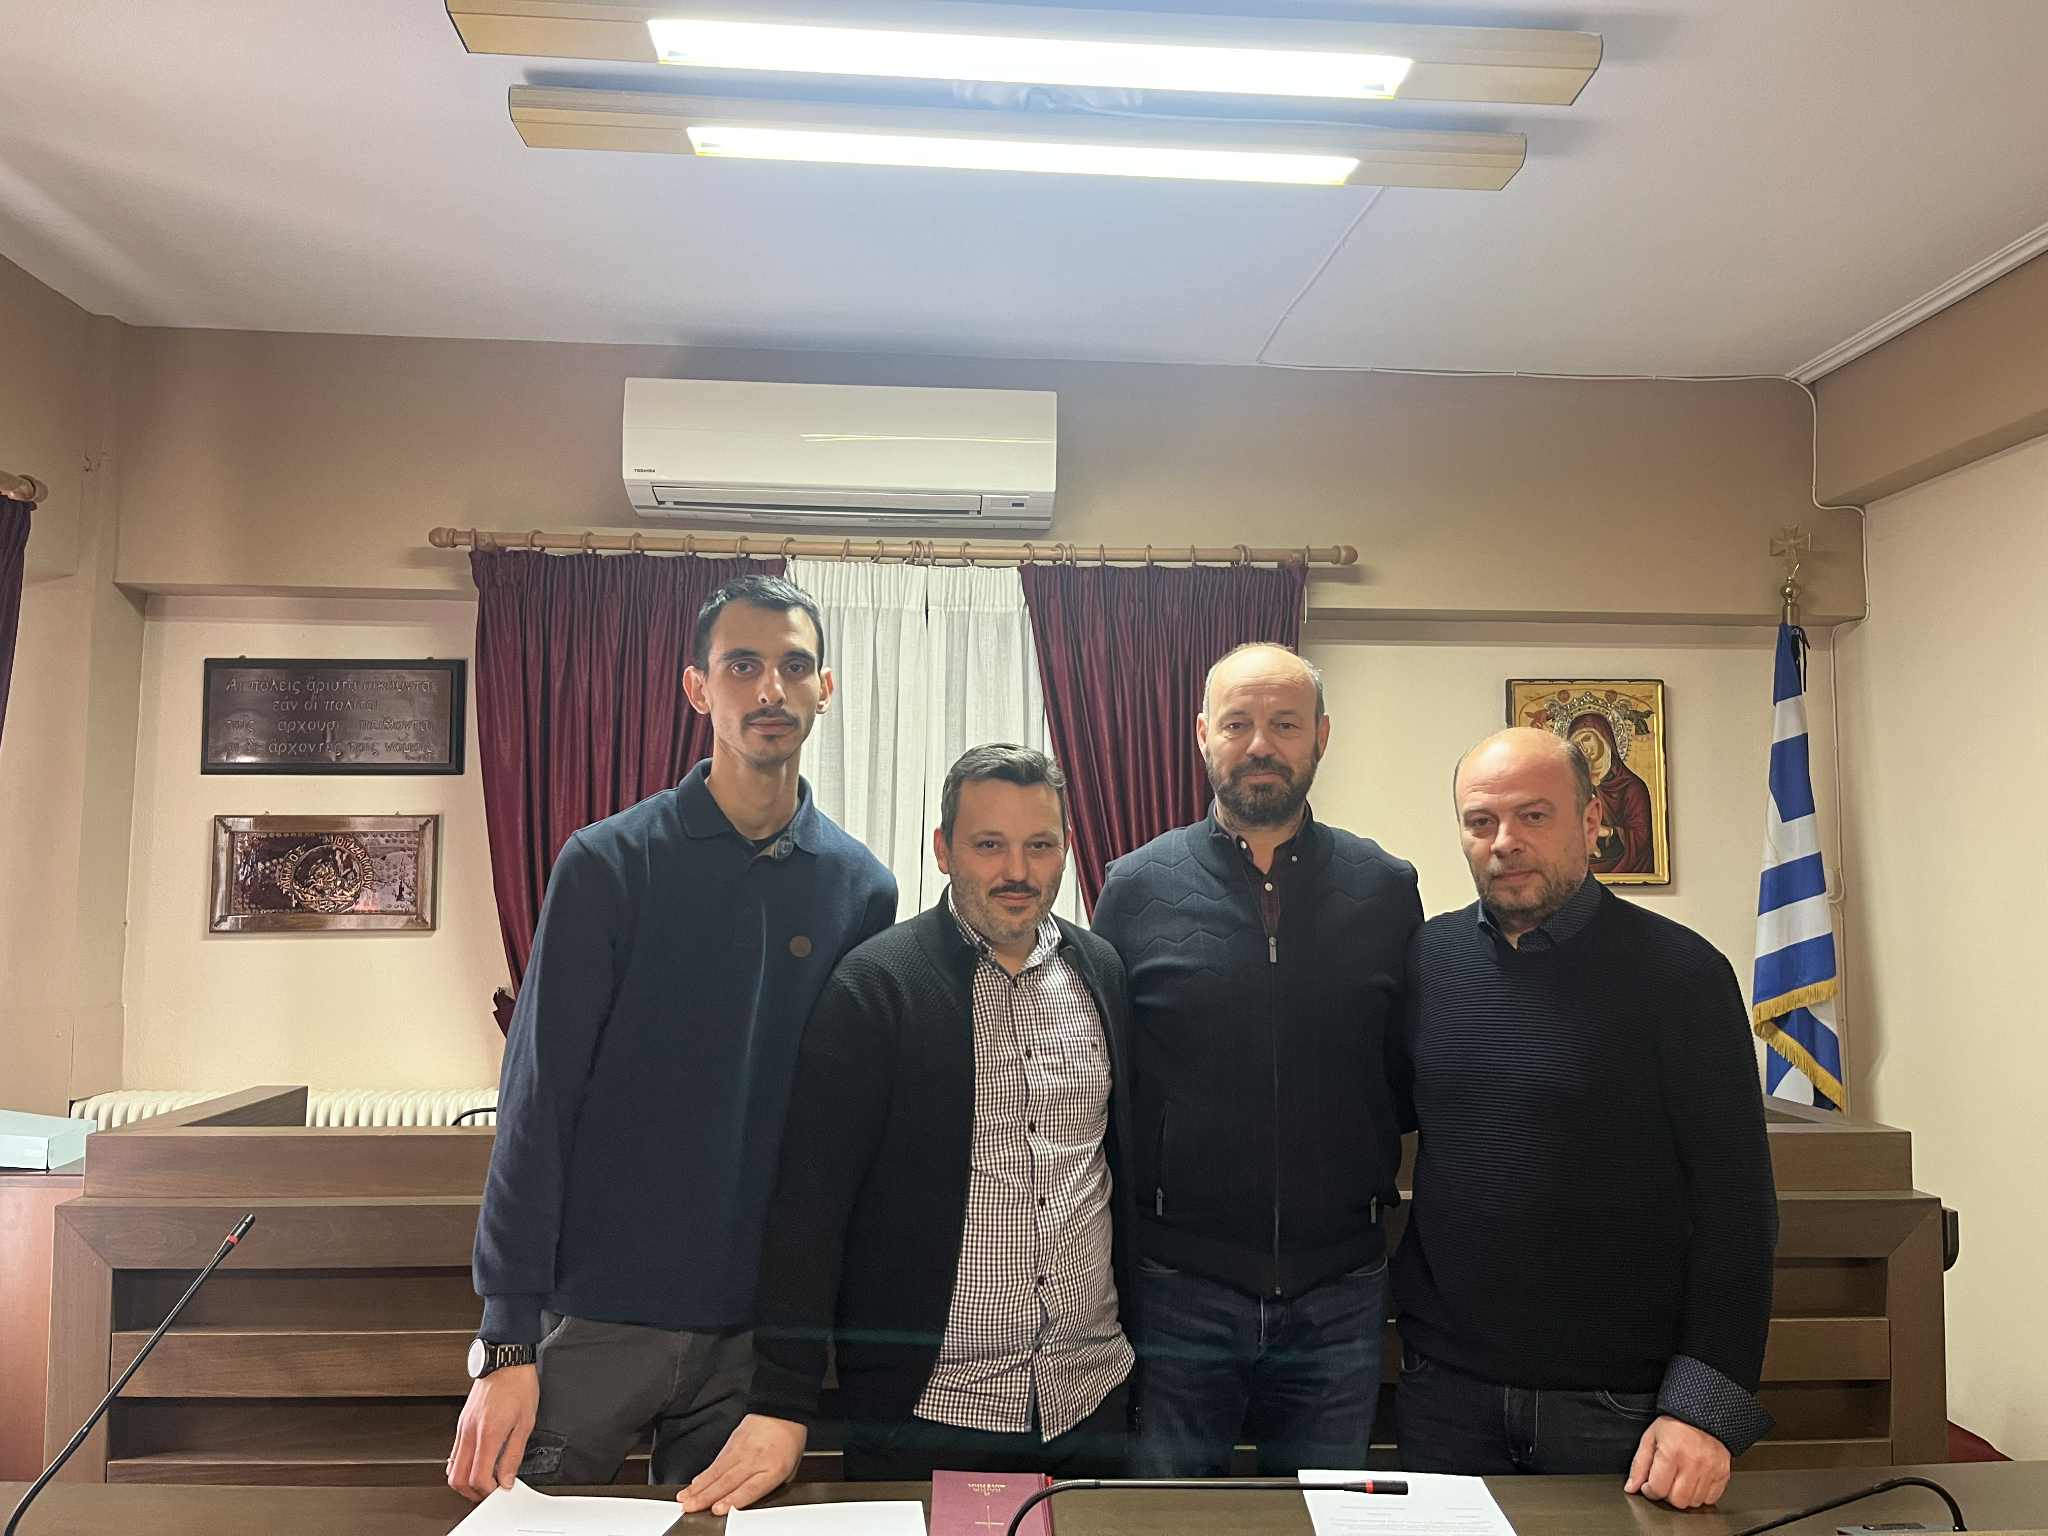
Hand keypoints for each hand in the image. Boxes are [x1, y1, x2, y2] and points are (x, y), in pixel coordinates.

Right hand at [447, 1364, 538, 1501]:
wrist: (506, 1359)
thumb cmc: (518, 1385)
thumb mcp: (526, 1423)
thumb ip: (513, 1455)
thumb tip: (507, 1479)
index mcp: (487, 1434)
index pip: (478, 1478)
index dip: (488, 1492)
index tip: (501, 1490)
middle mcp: (470, 1432)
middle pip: (458, 1479)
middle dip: (473, 1492)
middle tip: (490, 1491)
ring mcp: (463, 1427)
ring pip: (452, 1468)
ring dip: (466, 1480)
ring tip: (485, 1479)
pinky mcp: (461, 1422)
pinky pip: (455, 1452)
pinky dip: (462, 1465)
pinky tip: (478, 1462)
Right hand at [678, 1414, 807, 1514]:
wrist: (782, 1408)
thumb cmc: (789, 1440)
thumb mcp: (790, 1468)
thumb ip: (772, 1486)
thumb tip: (755, 1501)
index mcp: (774, 1468)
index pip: (750, 1487)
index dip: (732, 1499)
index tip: (718, 1509)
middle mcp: (755, 1459)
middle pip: (727, 1481)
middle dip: (706, 1496)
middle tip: (690, 1507)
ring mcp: (741, 1450)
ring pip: (716, 1472)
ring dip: (698, 1487)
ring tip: (685, 1499)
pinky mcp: (731, 1442)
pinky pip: (716, 1462)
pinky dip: (703, 1474)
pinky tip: (694, 1484)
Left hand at [1625, 1414, 1730, 1508]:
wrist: (1702, 1413)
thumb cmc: (1675, 1424)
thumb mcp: (1650, 1438)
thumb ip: (1639, 1464)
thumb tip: (1631, 1487)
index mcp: (1672, 1452)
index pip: (1658, 1489)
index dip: (1649, 1490)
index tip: (1649, 1485)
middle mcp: (1693, 1463)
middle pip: (1677, 1501)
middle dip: (1666, 1495)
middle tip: (1664, 1482)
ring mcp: (1710, 1470)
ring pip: (1694, 1502)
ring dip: (1684, 1496)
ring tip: (1679, 1480)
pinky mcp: (1723, 1474)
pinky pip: (1710, 1498)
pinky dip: (1700, 1495)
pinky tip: (1693, 1481)